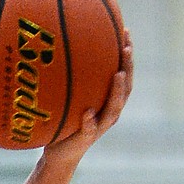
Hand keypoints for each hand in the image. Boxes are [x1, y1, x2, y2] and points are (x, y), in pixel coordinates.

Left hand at [42, 29, 133, 164]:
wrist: (59, 153)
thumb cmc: (63, 120)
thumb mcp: (68, 97)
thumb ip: (69, 78)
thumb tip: (56, 46)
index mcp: (108, 99)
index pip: (122, 72)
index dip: (126, 53)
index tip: (126, 30)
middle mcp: (109, 111)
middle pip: (125, 86)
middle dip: (128, 66)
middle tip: (126, 48)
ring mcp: (100, 125)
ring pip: (114, 108)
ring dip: (117, 91)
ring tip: (117, 75)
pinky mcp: (86, 139)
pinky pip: (89, 130)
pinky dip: (89, 122)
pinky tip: (87, 113)